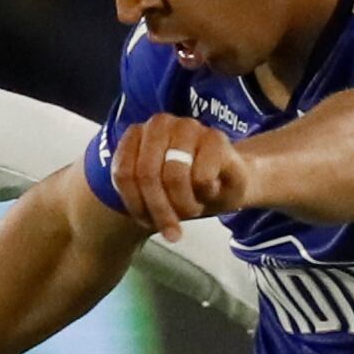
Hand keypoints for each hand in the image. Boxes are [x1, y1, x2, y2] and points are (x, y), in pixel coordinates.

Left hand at [109, 114, 253, 240]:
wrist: (230, 181)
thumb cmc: (187, 188)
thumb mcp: (153, 194)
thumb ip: (137, 195)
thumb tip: (136, 215)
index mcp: (137, 134)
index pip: (123, 173)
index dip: (134, 205)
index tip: (147, 223)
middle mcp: (160, 124)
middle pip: (147, 175)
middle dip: (160, 210)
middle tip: (172, 229)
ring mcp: (188, 127)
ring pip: (174, 175)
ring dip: (185, 204)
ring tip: (193, 209)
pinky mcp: (216, 138)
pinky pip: (202, 177)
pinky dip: (205, 194)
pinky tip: (210, 191)